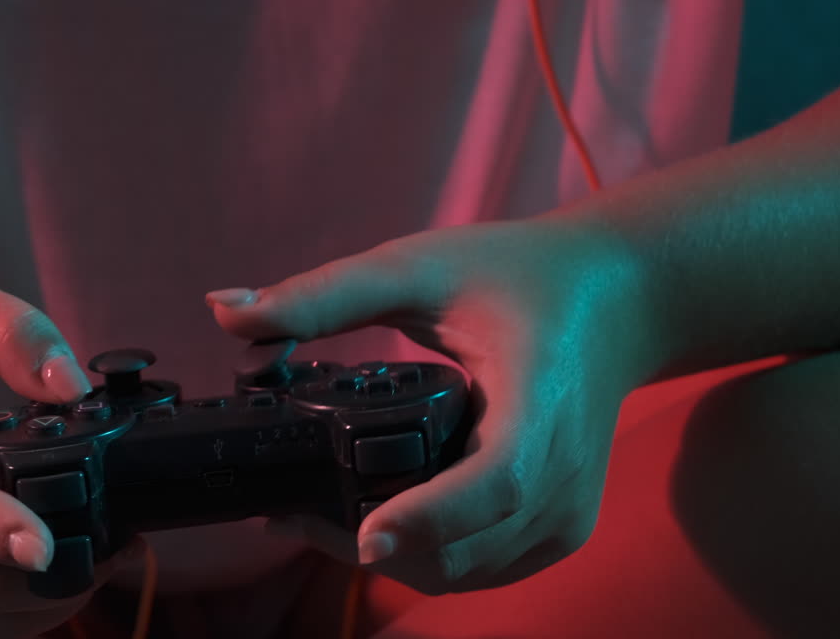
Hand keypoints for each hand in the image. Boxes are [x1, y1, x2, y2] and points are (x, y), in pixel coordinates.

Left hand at [207, 218, 661, 593]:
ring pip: (464, 571)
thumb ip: (324, 295)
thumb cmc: (521, 275)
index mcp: (541, 401)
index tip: (363, 536)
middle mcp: (565, 474)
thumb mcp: (419, 267)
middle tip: (287, 508)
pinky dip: (425, 556)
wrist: (618, 298)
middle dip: (367, 541)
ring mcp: (569, 511)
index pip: (496, 484)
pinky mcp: (560, 528)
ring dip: (390, 557)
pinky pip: (481, 567)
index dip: (427, 517)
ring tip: (314, 513)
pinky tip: (374, 520)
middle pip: (462, 548)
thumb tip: (222, 312)